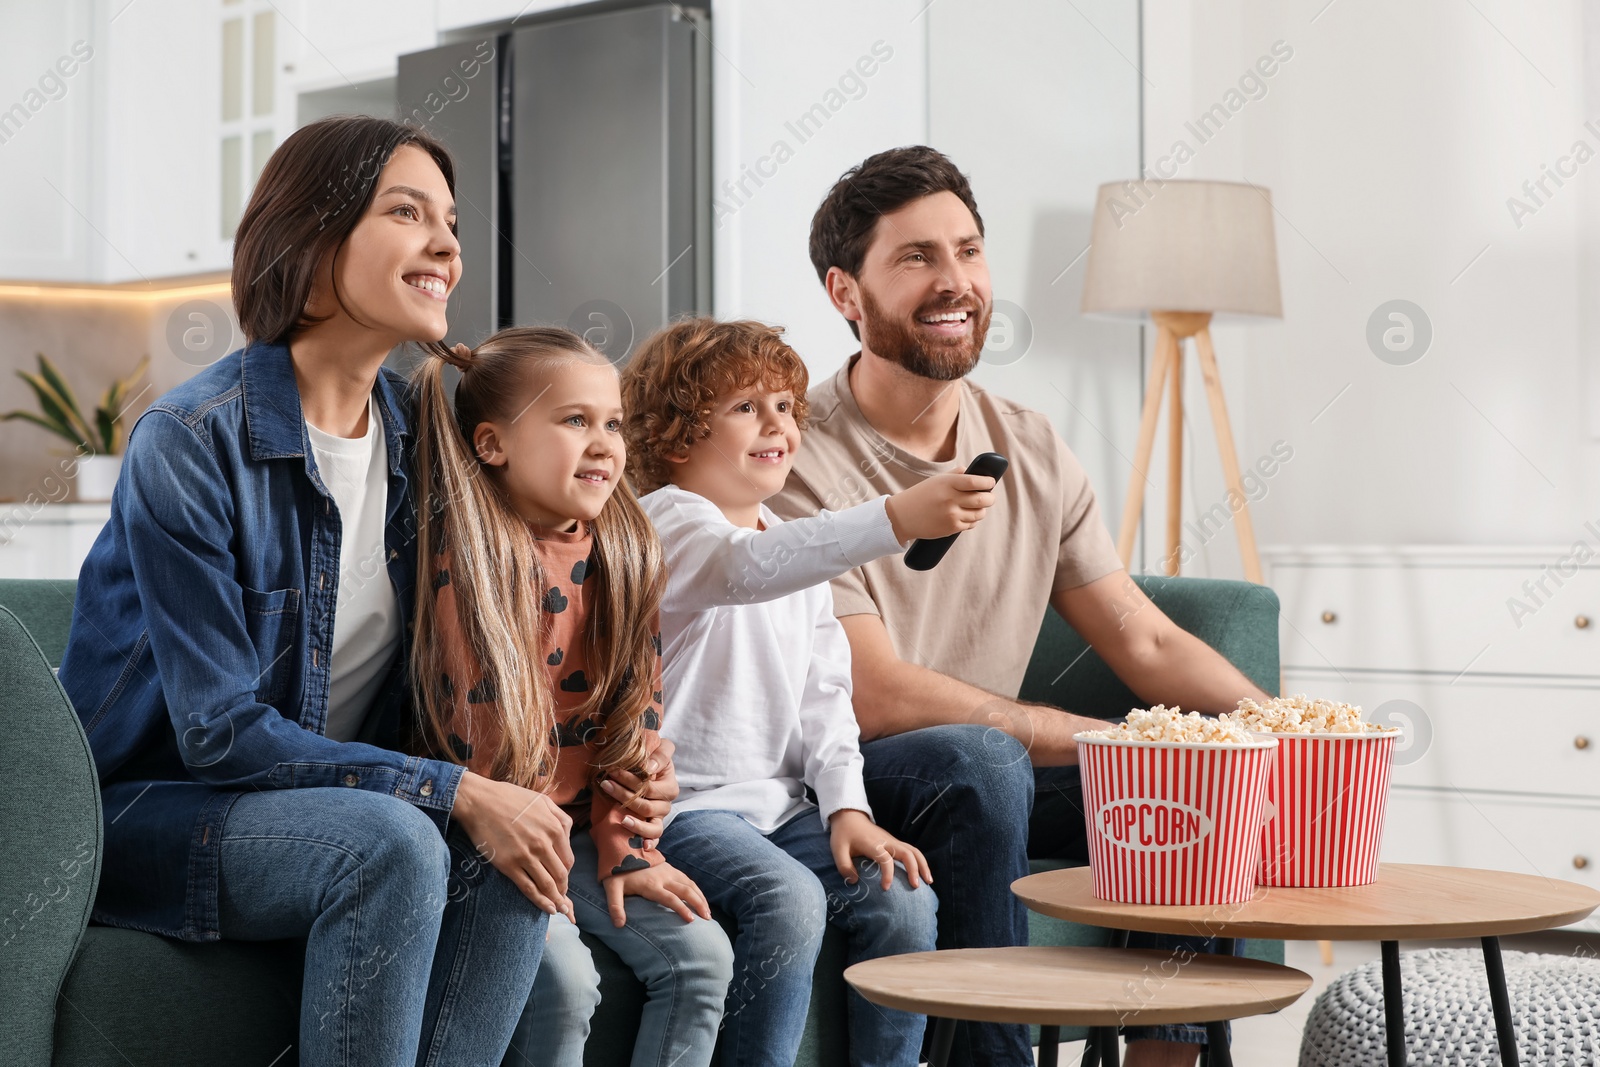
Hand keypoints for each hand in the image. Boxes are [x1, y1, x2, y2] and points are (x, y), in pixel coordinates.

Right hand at [452, 771, 575, 918]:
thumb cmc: (509, 798)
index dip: (567, 873)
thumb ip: (560, 817)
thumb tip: (568, 835)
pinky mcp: (509, 865)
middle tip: (563, 899)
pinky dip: (540, 901)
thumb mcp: (542, 800)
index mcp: (554, 828)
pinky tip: (547, 908)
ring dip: (556, 900)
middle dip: (563, 890)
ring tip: (559, 909)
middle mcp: (544, 844)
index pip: (568, 860)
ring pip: (547, 884)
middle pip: (560, 875)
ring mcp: (526, 856)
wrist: (479, 801)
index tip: (563, 880)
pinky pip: (529, 888)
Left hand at [598, 737, 677, 849]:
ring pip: (653, 827)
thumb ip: (661, 755)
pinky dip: (651, 843)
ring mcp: (660, 818)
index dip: (630, 780)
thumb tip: (648, 769)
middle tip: (606, 784)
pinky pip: (655, 838)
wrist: (652, 769)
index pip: (649, 787)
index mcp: (669, 786)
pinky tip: (644, 847)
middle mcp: (666, 804)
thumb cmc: (654, 759)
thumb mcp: (663, 749)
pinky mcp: (654, 827)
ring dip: (636, 824)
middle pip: (646, 806)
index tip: (612, 771)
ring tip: (621, 820)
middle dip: (623, 796)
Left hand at [602, 859, 711, 926]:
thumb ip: (615, 906)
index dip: (682, 909)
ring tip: (708, 912)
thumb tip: (619, 925)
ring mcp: (668, 871)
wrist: (621, 846)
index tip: (692, 920)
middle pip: (686, 891)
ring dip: (700, 897)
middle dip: (698, 904)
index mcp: (651, 884)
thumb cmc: (616, 870)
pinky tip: (700, 897)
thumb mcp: (611, 888)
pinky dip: (696, 889)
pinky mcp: (669, 868)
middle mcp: (663, 877)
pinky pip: (687, 879)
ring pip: (690, 884)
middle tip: (708, 919)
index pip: (670, 898)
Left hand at [828, 809, 932, 889]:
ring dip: (922, 865)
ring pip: (913, 850)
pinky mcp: (894, 842)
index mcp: (873, 844)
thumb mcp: (837, 850)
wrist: (849, 816)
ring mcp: (892, 841)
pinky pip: (911, 850)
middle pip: (907, 853)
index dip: (888, 875)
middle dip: (914, 869)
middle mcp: (887, 842)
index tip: (886, 888)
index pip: (886, 860)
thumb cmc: (844, 834)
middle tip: (916, 887)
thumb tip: (855, 882)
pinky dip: (919, 861)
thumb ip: (844, 867)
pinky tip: (922, 873)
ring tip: (928, 881)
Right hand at [884, 471, 995, 543]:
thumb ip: (955, 475)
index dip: (987, 482)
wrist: (902, 516)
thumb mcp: (936, 481)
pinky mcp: (951, 528)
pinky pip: (970, 524)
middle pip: (982, 499)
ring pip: (979, 513)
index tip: (991, 482)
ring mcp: (951, 515)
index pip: (975, 482)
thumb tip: (972, 472)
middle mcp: (950, 499)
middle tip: (989, 496)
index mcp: (947, 484)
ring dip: (982, 510)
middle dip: (990, 498)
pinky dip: (973, 520)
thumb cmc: (921, 495)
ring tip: (978, 507)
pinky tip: (968, 516)